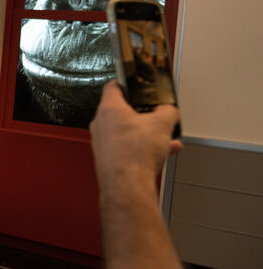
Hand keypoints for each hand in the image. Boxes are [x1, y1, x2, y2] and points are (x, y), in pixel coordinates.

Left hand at [89, 81, 182, 202]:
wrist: (127, 185)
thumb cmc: (135, 154)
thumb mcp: (162, 124)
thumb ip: (168, 111)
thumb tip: (169, 111)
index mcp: (109, 109)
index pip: (113, 86)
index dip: (126, 82)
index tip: (134, 83)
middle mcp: (100, 124)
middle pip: (122, 111)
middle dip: (143, 114)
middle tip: (156, 115)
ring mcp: (102, 142)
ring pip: (127, 132)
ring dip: (147, 134)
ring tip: (166, 139)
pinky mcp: (106, 158)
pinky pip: (126, 147)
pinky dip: (142, 148)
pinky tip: (163, 154)